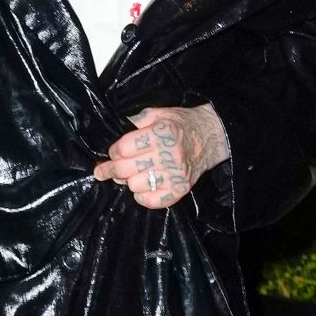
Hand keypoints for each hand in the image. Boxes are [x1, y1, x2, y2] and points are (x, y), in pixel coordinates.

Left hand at [92, 104, 229, 209]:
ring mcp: (176, 174)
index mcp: (163, 133)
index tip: (113, 153)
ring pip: (135, 185)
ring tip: (132, 174)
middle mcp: (170, 154)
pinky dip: (142, 197)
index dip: (114, 151)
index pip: (125, 148)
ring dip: (129, 181)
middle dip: (110, 170)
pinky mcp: (181, 189)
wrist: (211, 136)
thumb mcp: (160, 114)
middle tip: (104, 170)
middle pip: (126, 169)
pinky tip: (141, 188)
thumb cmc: (181, 124)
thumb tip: (116, 137)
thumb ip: (137, 122)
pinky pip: (152, 201)